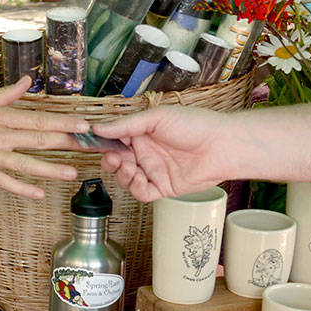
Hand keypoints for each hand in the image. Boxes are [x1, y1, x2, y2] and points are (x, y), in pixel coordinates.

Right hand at [0, 76, 88, 198]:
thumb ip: (8, 94)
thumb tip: (28, 81)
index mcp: (1, 116)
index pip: (39, 119)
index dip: (65, 122)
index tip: (85, 125)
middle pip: (40, 140)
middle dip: (68, 143)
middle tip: (90, 148)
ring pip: (26, 163)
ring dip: (51, 169)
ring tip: (73, 173)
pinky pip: (5, 181)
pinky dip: (22, 188)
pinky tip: (39, 193)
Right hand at [92, 106, 230, 200]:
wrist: (221, 145)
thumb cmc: (195, 124)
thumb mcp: (156, 118)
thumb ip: (126, 125)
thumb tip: (98, 128)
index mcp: (142, 133)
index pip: (114, 139)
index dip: (101, 142)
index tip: (89, 143)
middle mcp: (146, 152)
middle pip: (116, 161)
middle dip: (110, 161)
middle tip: (113, 158)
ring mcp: (154, 170)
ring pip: (126, 179)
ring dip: (122, 175)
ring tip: (128, 167)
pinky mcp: (163, 186)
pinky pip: (142, 193)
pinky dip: (136, 188)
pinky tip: (139, 179)